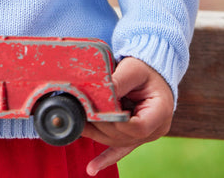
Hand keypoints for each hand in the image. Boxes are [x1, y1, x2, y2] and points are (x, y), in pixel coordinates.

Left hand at [84, 57, 173, 174]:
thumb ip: (119, 81)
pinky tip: (92, 168)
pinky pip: (119, 150)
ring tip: (76, 126)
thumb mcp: (134, 69)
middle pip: (125, 136)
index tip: (97, 111)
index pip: (138, 127)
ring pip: (118, 143)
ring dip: (96, 135)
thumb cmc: (145, 70)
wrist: (152, 74)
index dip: (116, 122)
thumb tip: (100, 91)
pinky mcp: (134, 137)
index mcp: (160, 112)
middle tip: (80, 114)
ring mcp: (145, 136)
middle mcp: (155, 129)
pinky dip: (105, 159)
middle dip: (101, 126)